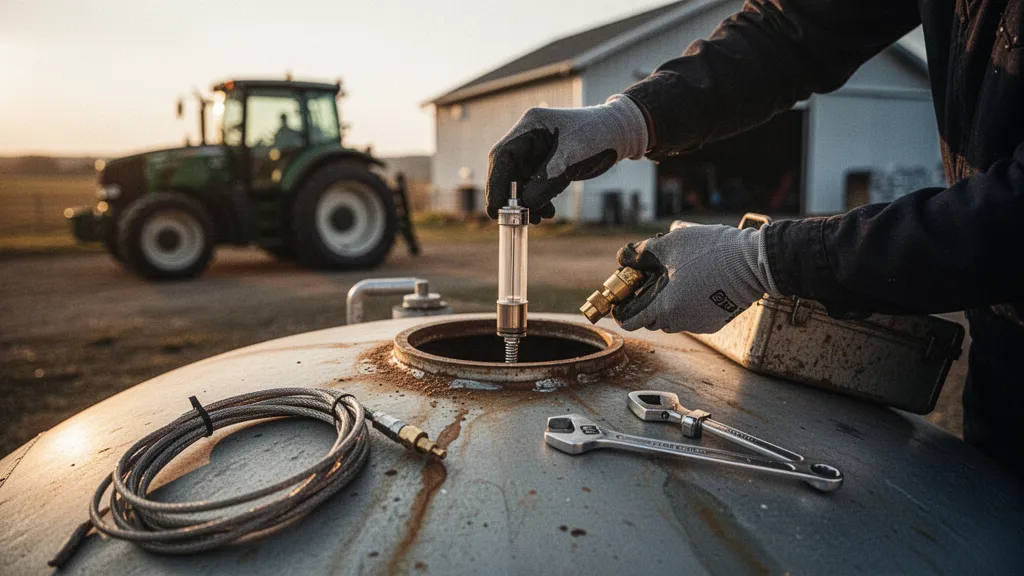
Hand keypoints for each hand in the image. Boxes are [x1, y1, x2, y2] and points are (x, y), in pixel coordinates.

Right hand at [486, 95, 647, 222]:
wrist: (621, 134)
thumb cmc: (599, 136)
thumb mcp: (572, 158)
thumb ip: (547, 180)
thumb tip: (524, 204)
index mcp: (530, 126)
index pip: (502, 156)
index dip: (496, 184)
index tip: (495, 209)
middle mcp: (529, 137)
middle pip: (507, 171)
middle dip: (511, 197)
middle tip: (515, 220)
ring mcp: (537, 151)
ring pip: (520, 182)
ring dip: (526, 203)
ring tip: (539, 218)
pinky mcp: (547, 164)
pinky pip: (533, 185)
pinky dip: (537, 200)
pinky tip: (546, 212)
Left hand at [612, 224, 781, 333]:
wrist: (753, 261)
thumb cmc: (711, 251)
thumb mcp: (670, 244)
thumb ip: (641, 253)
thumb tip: (622, 258)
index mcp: (665, 307)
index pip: (631, 322)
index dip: (621, 312)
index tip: (620, 301)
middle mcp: (681, 321)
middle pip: (651, 320)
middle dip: (645, 303)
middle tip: (648, 281)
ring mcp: (699, 324)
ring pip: (672, 318)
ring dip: (666, 304)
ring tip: (672, 279)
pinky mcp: (715, 322)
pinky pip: (691, 317)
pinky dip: (686, 305)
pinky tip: (693, 284)